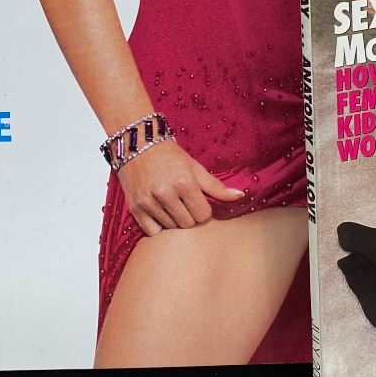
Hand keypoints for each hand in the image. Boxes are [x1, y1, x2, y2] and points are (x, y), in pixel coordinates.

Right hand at [116, 137, 244, 235]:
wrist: (138, 145)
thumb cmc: (170, 156)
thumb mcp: (195, 168)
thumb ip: (217, 186)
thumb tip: (240, 196)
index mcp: (184, 182)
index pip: (203, 216)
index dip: (203, 210)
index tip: (197, 202)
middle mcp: (165, 193)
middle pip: (188, 224)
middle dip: (189, 216)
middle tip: (183, 203)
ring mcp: (148, 201)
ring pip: (171, 228)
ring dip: (173, 220)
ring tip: (170, 204)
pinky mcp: (135, 208)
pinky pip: (152, 231)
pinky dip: (157, 226)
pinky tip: (159, 212)